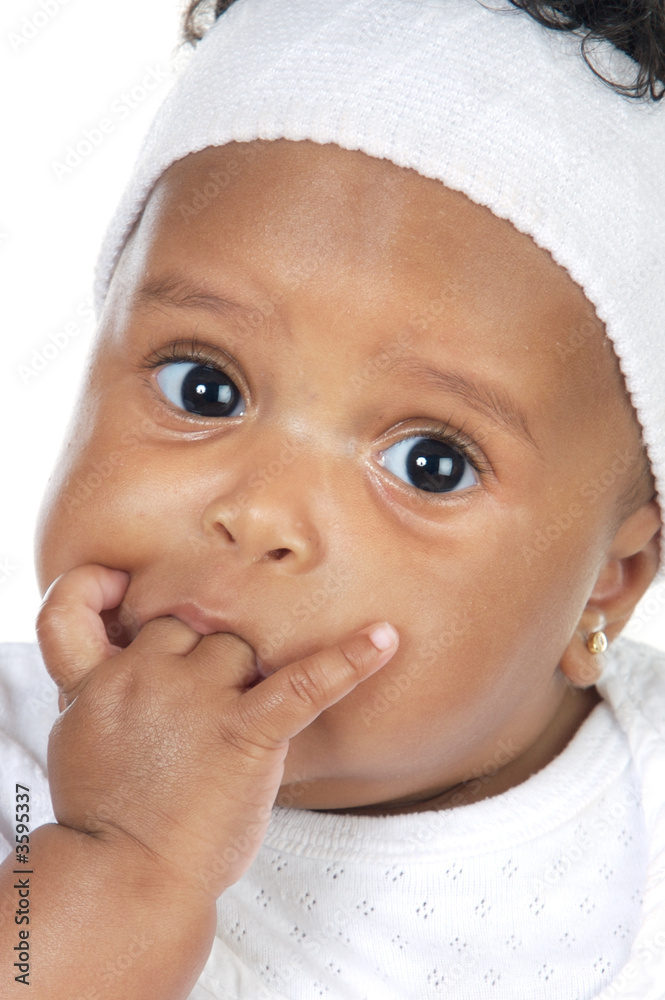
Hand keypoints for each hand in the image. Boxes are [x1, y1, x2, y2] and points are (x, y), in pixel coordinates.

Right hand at [37, 564, 398, 900]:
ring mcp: (197, 699)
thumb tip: (130, 655)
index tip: (123, 592)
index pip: (102, 608)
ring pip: (237, 645)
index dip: (106, 596)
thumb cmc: (109, 813)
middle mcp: (144, 675)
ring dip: (246, 671)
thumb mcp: (80, 738)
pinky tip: (385, 638)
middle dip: (200, 655)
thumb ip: (103, 687)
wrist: (129, 876)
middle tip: (203, 710)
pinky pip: (305, 681)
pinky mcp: (247, 730)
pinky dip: (349, 660)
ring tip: (239, 722)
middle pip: (189, 626)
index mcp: (95, 678)